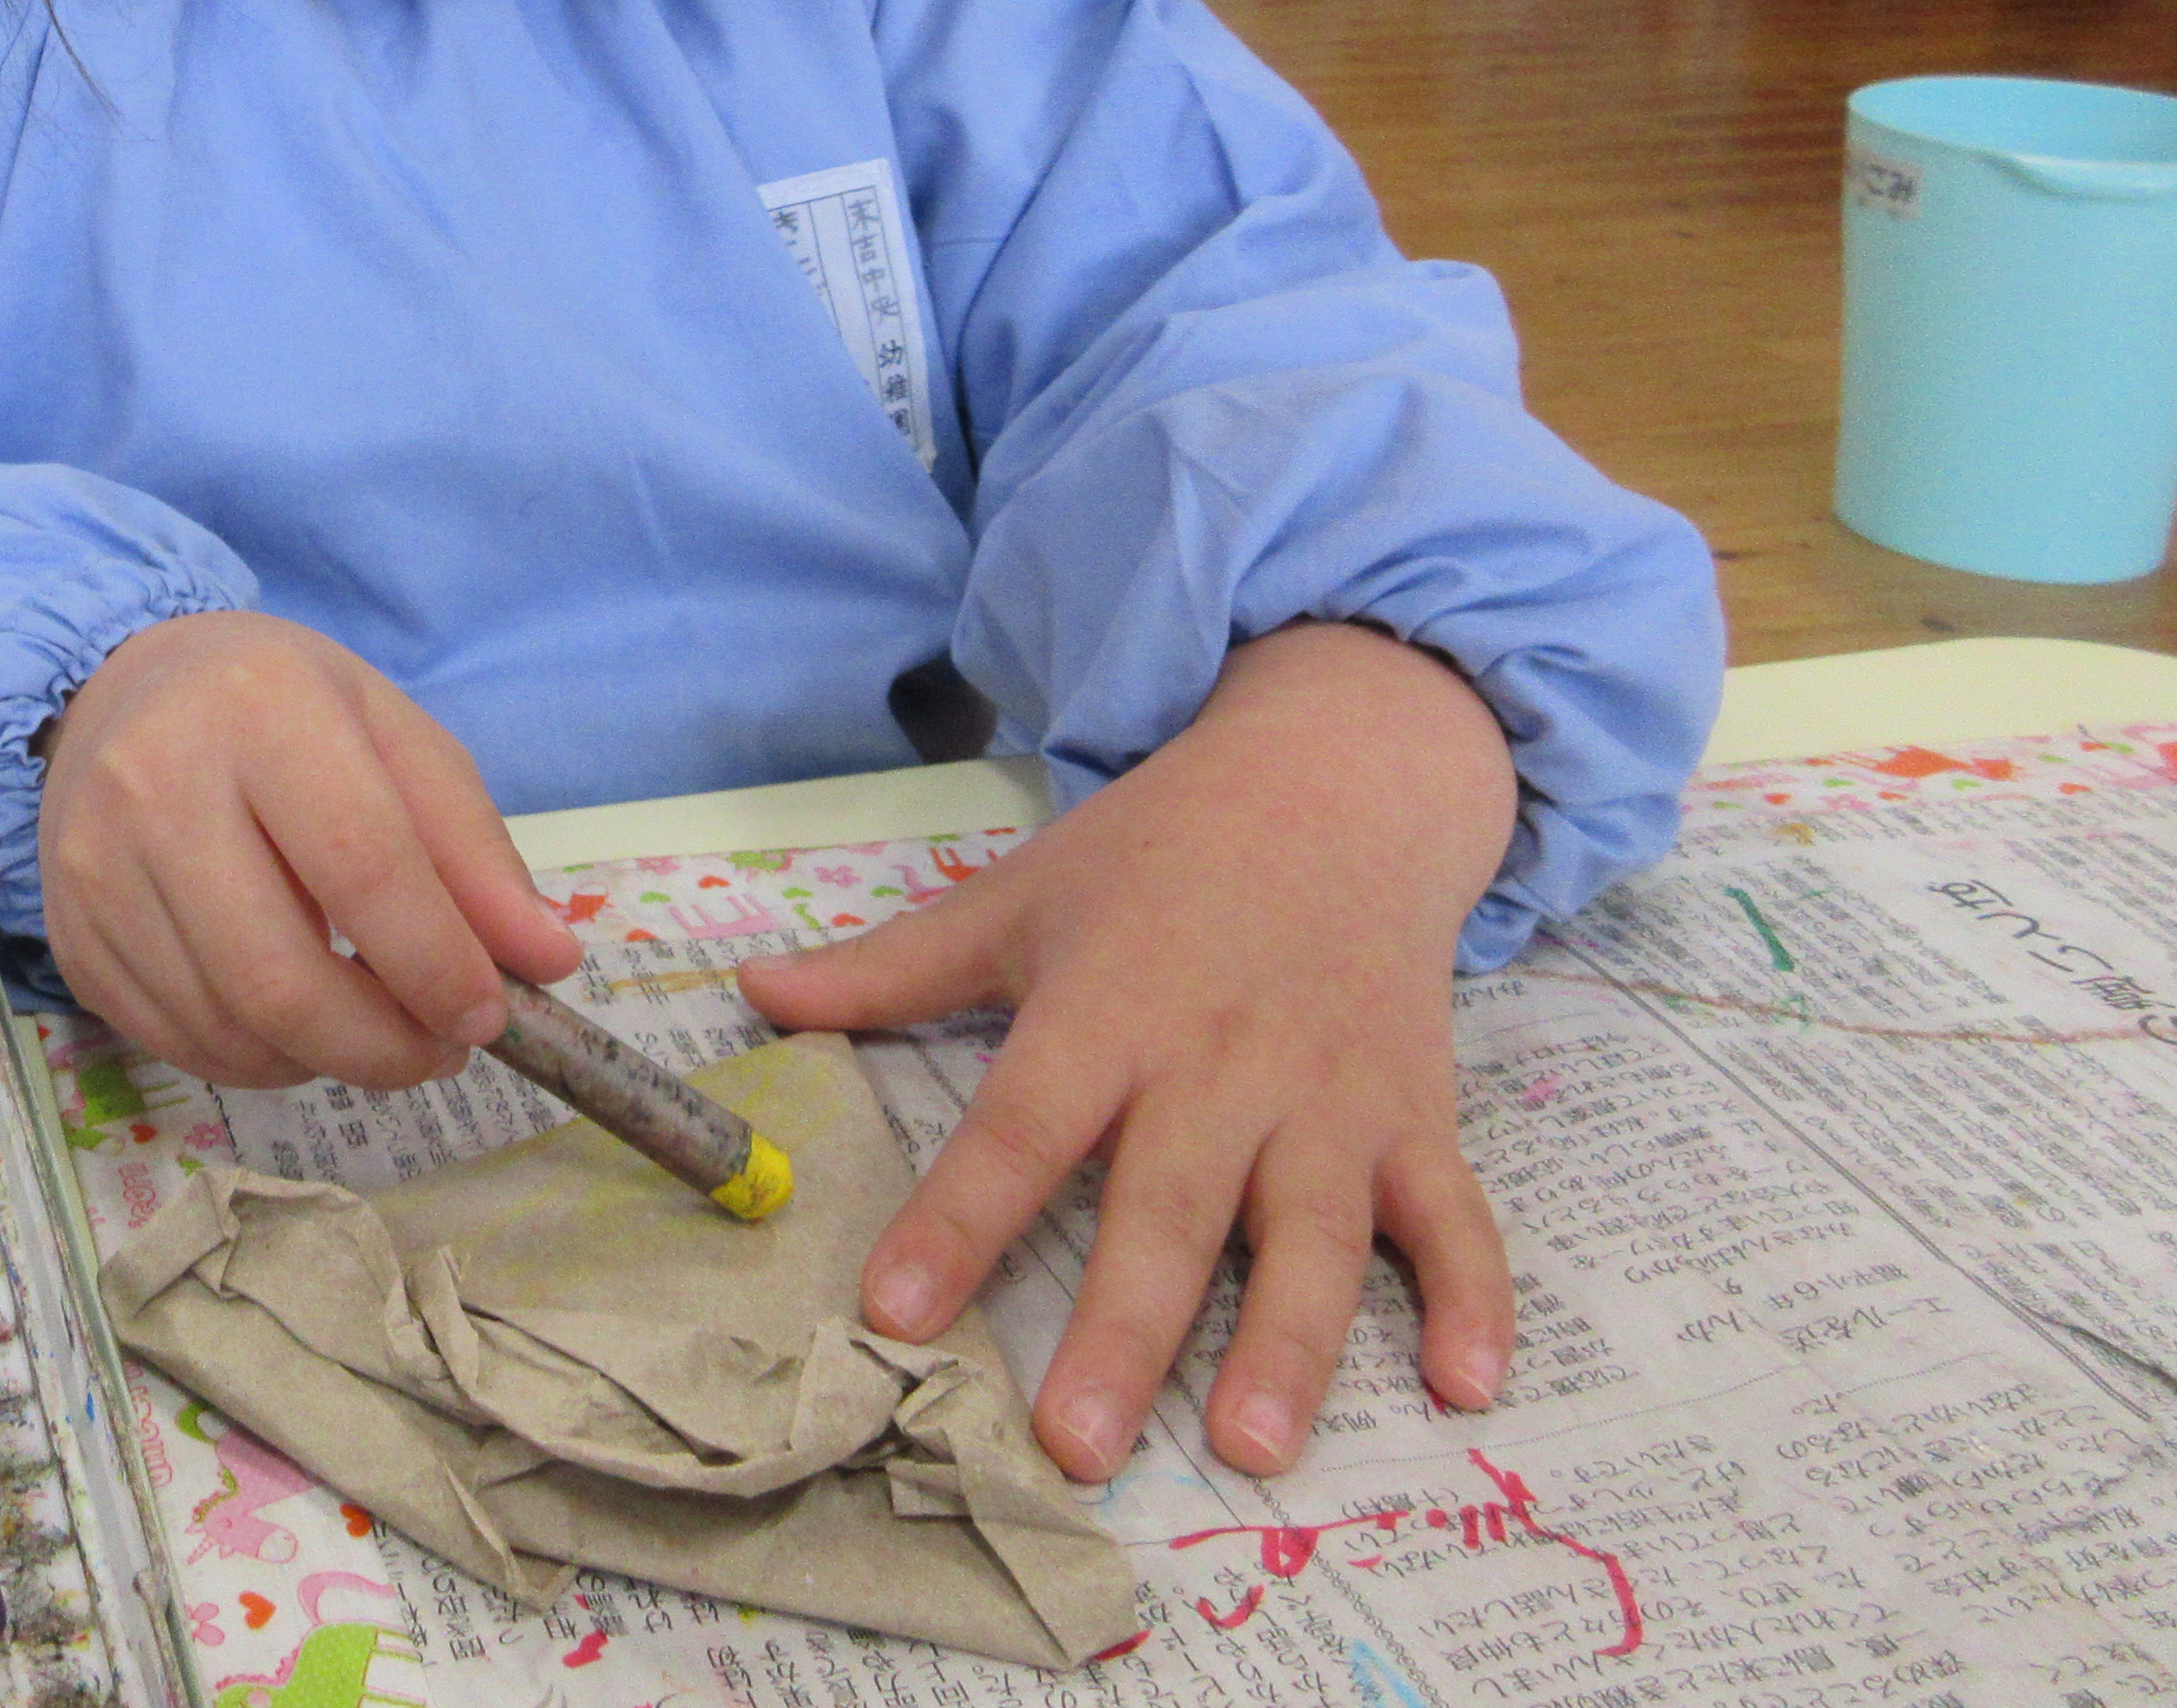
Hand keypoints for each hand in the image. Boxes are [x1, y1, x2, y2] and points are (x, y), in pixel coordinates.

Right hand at [40, 610, 582, 1090]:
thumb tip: (544, 963)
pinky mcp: (70, 935)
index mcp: (260, 709)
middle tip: (437, 1051)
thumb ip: (472, 849)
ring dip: (324, 1062)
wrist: (123, 691)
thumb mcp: (393, 737)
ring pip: (226, 1028)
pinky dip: (255, 1060)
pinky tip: (290, 1023)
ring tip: (372, 1032)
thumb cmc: (280, 710)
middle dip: (381, 1045)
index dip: (435, 961)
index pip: (361, 863)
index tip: (488, 1017)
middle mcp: (156, 784)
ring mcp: (95, 868)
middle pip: (279, 975)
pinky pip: (175, 1043)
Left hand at [740, 623, 1518, 1482]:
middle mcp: (1220, 1065)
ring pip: (1312, 1235)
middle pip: (1167, 1209)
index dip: (957, 1221)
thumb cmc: (1160, 851)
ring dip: (1288, 1344)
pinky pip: (1456, 1218)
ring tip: (1253, 1449)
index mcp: (1108, 1010)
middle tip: (1075, 1445)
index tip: (895, 1313)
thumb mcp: (1018, 894)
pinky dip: (1474, 1299)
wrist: (1336, 778)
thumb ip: (890, 966)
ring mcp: (1330, 1097)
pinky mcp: (1417, 1114)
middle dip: (1123, 1332)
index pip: (1019, 1127)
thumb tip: (752, 993)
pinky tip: (1468, 1388)